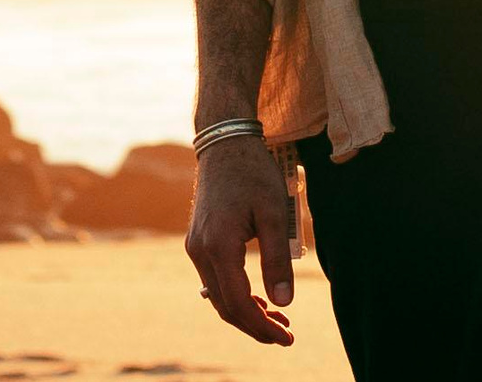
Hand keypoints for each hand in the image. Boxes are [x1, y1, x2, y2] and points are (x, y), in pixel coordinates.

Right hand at [184, 137, 295, 345]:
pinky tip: (258, 297)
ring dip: (246, 311)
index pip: (238, 304)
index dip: (261, 327)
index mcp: (218, 247)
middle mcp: (199, 252)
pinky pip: (215, 279)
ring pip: (218, 295)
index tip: (286, 338)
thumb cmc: (253, 173)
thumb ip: (277, 259)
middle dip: (255, 325)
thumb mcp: (275, 214)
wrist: (225, 143)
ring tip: (278, 318)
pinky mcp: (198, 241)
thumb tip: (283, 302)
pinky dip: (236, 294)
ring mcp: (195, 247)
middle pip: (225, 306)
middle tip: (286, 333)